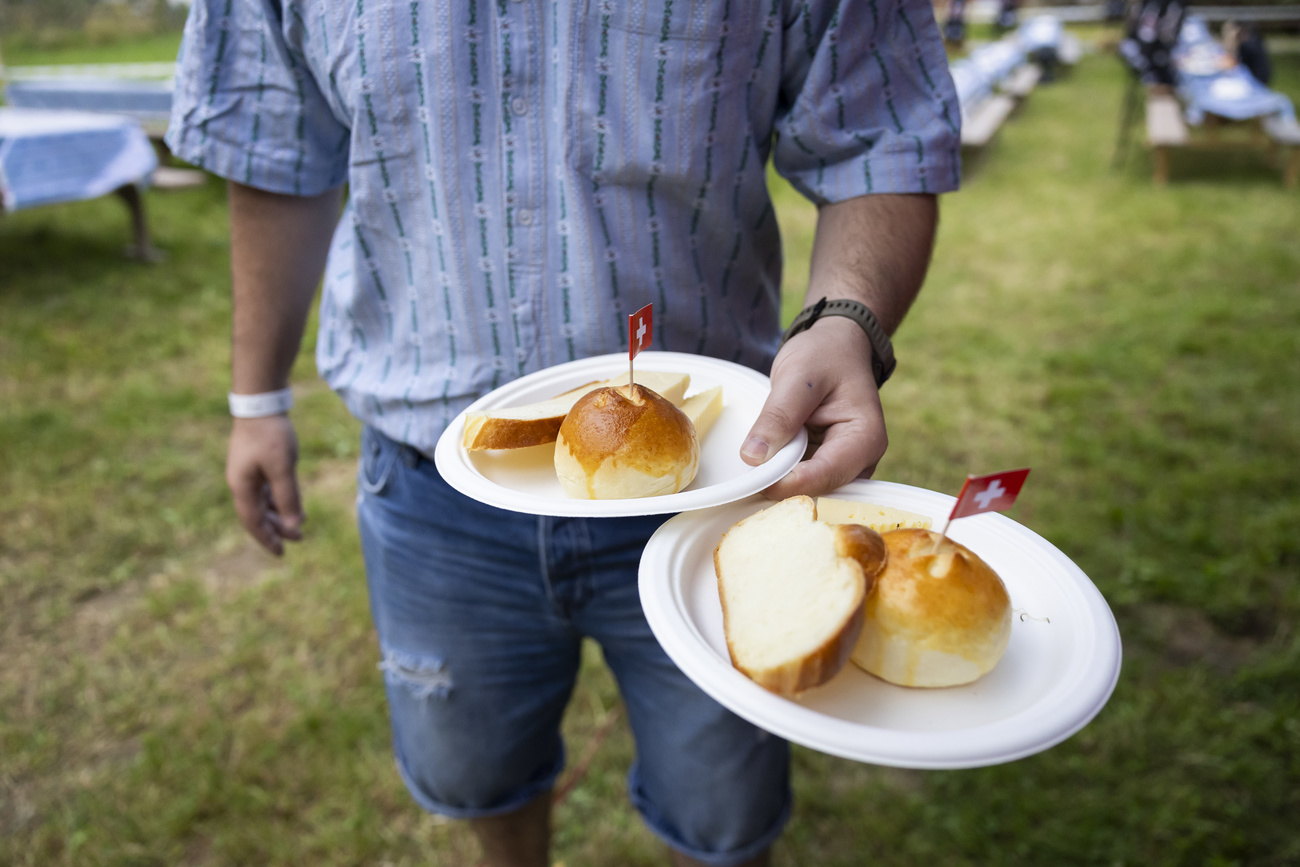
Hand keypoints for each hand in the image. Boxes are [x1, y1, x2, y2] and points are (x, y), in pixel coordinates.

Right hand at [226, 415, 303, 555]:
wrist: (260, 403)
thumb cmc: (270, 435)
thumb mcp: (282, 468)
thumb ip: (288, 497)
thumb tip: (295, 526)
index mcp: (242, 487)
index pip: (253, 523)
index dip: (267, 539)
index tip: (281, 554)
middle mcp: (240, 483)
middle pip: (257, 515)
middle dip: (276, 529)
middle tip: (298, 540)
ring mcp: (246, 473)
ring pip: (261, 503)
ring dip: (278, 515)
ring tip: (299, 524)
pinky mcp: (254, 463)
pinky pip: (264, 490)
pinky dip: (277, 500)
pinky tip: (291, 503)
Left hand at [740, 317, 886, 498]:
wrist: (834, 347)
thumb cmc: (825, 355)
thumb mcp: (798, 376)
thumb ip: (778, 416)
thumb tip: (754, 457)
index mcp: (865, 438)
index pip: (827, 475)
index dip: (789, 484)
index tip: (754, 480)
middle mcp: (860, 460)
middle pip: (818, 489)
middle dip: (782, 484)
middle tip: (745, 476)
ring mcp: (842, 465)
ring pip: (806, 488)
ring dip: (777, 480)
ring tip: (753, 465)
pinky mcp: (824, 464)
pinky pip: (799, 479)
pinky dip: (778, 474)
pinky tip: (761, 464)